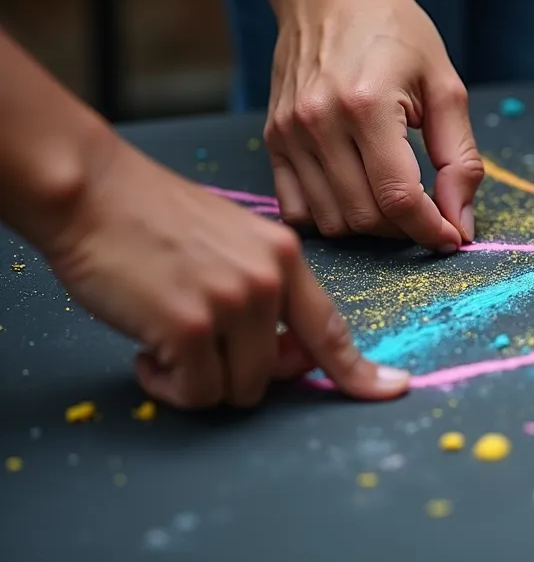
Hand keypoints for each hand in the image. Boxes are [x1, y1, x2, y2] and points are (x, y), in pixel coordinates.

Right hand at [40, 142, 409, 408]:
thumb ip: (266, 294)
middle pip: (278, 373)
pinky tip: (144, 351)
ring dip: (197, 382)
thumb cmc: (151, 220)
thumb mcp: (231, 244)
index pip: (332, 328)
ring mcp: (234, 302)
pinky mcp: (191, 324)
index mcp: (285, 258)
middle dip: (237, 375)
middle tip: (196, 347)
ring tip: (163, 342)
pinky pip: (196, 392)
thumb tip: (288, 356)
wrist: (92, 190)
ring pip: (238, 390)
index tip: (392, 391)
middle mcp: (270, 280)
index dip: (361, 371)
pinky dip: (167, 385)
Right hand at [264, 0, 481, 251]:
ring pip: (331, 221)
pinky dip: (331, 217)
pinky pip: (296, 208)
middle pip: (364, 217)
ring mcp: (289, 132)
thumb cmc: (396, 30)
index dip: (431, 230)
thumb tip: (461, 222)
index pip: (399, 198)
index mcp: (367, 105)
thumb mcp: (445, 86)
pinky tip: (356, 196)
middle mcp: (319, 122)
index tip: (452, 237)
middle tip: (429, 212)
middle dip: (405, 229)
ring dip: (370, 227)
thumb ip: (459, 158)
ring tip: (395, 202)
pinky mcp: (273, 138)